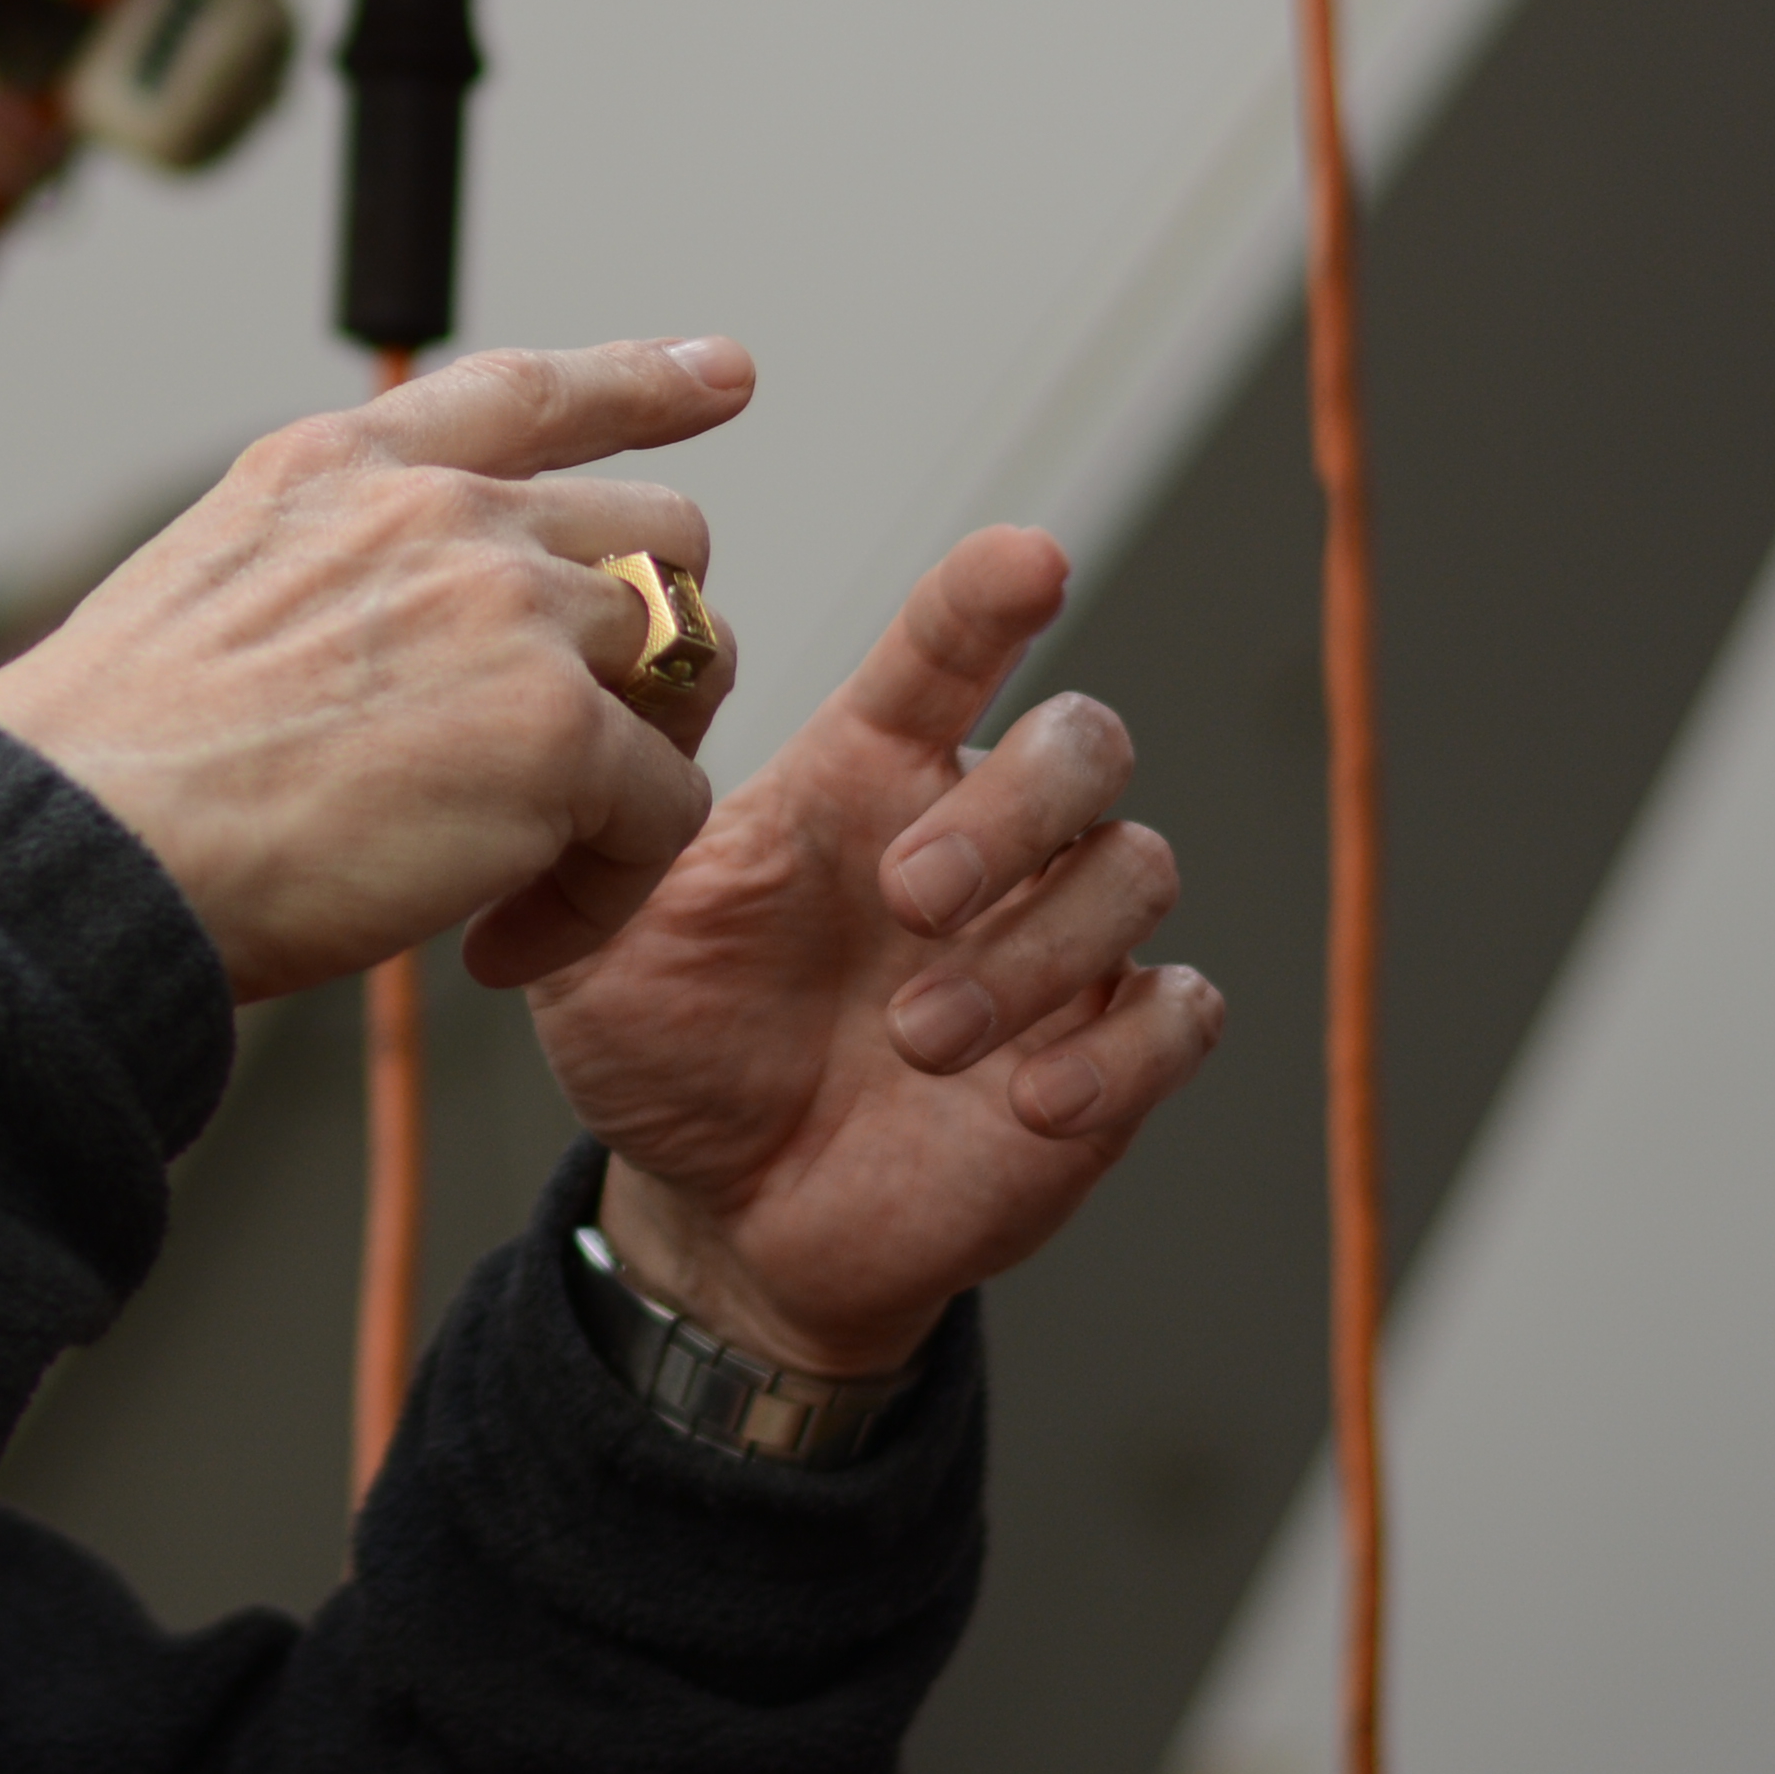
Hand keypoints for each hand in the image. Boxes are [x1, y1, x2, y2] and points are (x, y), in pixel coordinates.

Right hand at [0, 341, 755, 1003]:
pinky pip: (665, 811)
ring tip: (549, 859)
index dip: (642, 381)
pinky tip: (500, 940)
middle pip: (656, 532)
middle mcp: (442, 510)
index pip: (529, 391)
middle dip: (654, 638)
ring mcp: (510, 609)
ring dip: (645, 762)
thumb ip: (335, 575)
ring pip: (690, 653)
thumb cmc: (114, 769)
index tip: (722, 374)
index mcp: (344, 466)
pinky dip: (605, 891)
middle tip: (593, 757)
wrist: (82, 844)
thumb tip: (405, 650)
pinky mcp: (555, 732)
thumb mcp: (214, 591)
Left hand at [528, 526, 1220, 1381]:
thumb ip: (602, 838)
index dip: (989, 598)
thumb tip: (593, 723)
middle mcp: (977, 840)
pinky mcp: (1103, 1059)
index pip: (947, 652)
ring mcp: (1053, 949)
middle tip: (908, 897)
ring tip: (919, 1036)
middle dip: (1013, 806)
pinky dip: (1121, 1050)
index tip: (1027, 561)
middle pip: (1081, 742)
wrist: (721, 1212)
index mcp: (865, 777)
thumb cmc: (671, 1045)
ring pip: (1135, 867)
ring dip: (1038, 948)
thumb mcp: (598, 943)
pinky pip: (1181, 1011)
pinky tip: (1028, 1099)